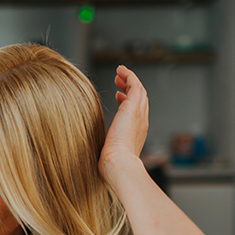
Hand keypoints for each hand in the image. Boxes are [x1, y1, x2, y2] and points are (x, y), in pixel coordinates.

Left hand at [99, 65, 149, 183]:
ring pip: (139, 90)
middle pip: (140, 99)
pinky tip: (120, 70)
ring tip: (119, 74)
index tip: (118, 97)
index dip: (127, 102)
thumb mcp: (108, 154)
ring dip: (129, 79)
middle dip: (130, 88)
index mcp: (136, 133)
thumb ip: (105, 149)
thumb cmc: (110, 165)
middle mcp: (140, 122)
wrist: (118, 163)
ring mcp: (138, 113)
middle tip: (119, 81)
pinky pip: (134, 84)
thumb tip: (94, 151)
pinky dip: (129, 75)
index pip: (135, 113)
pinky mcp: (133, 106)